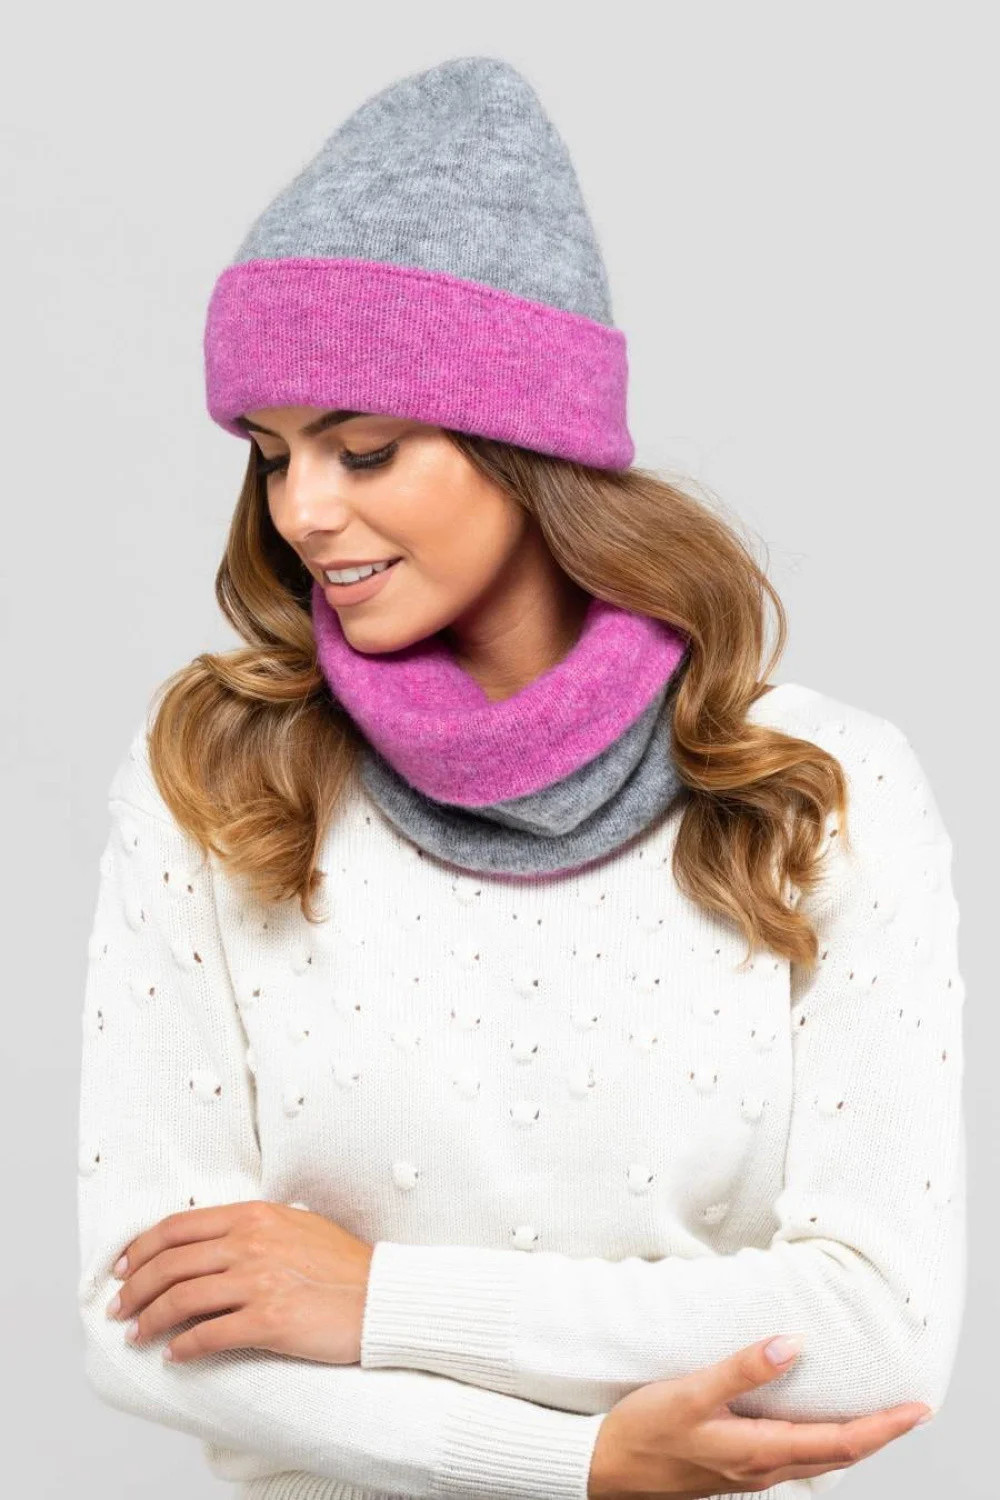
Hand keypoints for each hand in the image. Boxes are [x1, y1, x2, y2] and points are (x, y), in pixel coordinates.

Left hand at [105, 1199, 374, 1365]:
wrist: (382, 1296)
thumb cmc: (343, 1265)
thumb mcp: (295, 1225)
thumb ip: (252, 1228)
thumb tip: (210, 1244)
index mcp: (253, 1215)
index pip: (176, 1226)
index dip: (140, 1248)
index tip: (122, 1268)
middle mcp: (250, 1243)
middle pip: (169, 1264)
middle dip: (134, 1288)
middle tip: (118, 1308)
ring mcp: (258, 1281)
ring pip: (181, 1300)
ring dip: (149, 1320)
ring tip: (137, 1335)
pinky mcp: (269, 1321)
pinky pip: (209, 1336)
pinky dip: (184, 1348)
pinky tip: (175, 1355)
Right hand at [587, 1334, 931, 1497]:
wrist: (606, 1471)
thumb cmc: (643, 1432)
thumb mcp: (690, 1392)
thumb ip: (742, 1369)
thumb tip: (791, 1344)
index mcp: (759, 1451)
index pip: (840, 1442)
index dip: (883, 1427)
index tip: (916, 1410)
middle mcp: (762, 1468)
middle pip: (839, 1456)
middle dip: (879, 1436)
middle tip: (911, 1413)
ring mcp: (748, 1473)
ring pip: (818, 1461)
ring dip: (853, 1441)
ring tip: (875, 1419)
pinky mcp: (734, 1468)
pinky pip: (794, 1459)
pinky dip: (821, 1444)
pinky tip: (813, 1428)